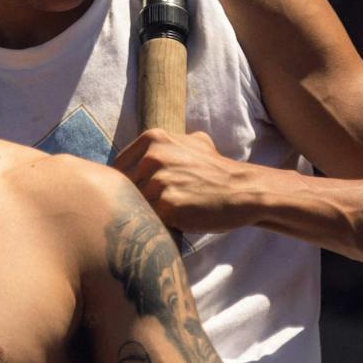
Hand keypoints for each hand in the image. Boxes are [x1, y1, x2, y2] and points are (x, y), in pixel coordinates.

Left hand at [113, 129, 257, 232]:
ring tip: (160, 216)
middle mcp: (153, 157)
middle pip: (123, 186)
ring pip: (134, 203)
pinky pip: (148, 218)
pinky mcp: (168, 206)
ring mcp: (159, 181)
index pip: (118, 166)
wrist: (243, 192)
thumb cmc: (216, 171)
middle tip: (147, 208)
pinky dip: (154, 224)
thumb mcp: (192, 142)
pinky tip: (169, 224)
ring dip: (143, 213)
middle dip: (132, 199)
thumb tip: (141, 151)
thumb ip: (165, 143)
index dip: (124, 184)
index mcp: (153, 138)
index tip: (135, 193)